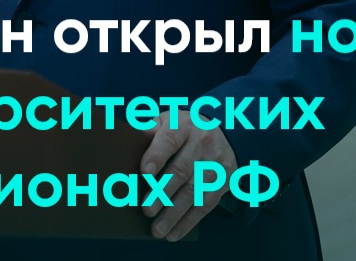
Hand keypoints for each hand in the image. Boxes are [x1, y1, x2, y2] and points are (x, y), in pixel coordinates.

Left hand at [140, 110, 237, 241]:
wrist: (223, 132)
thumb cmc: (182, 130)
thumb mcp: (167, 121)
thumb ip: (149, 128)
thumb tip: (130, 137)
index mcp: (184, 125)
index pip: (170, 139)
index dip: (157, 155)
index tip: (144, 172)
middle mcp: (202, 143)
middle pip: (181, 170)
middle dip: (163, 192)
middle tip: (147, 209)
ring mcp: (215, 163)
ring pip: (194, 191)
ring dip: (174, 214)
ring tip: (157, 230)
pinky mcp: (225, 181)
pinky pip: (206, 205)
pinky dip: (189, 222)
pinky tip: (174, 233)